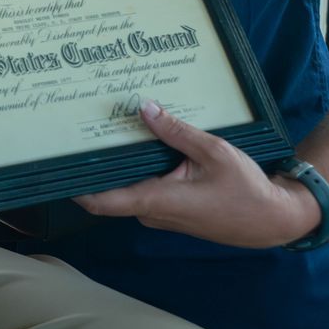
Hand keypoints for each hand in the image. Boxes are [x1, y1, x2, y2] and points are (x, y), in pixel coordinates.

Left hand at [73, 100, 322, 248]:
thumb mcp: (213, 151)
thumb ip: (177, 131)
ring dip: (119, 165)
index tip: (54, 168)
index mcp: (156, 200)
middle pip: (110, 190)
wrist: (273, 219)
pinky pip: (146, 189)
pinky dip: (139, 169)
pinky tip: (142, 143)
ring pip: (129, 188)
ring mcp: (161, 213)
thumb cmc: (246, 190)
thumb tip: (145, 108)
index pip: (102, 201)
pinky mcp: (171, 210)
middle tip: (80, 132)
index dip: (75, 187)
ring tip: (108, 129)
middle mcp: (152, 212)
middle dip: (96, 164)